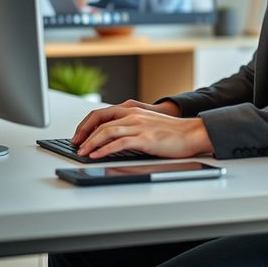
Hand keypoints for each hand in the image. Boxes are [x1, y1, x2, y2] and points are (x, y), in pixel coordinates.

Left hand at [72, 104, 211, 159]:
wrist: (192, 133)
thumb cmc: (173, 132)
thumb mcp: (149, 124)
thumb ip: (132, 127)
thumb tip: (113, 139)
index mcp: (134, 111)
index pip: (102, 114)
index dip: (87, 124)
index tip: (79, 135)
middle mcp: (134, 115)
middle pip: (101, 121)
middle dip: (84, 134)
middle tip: (75, 145)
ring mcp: (139, 126)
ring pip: (107, 131)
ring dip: (91, 143)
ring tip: (82, 152)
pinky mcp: (145, 139)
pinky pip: (119, 143)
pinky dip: (104, 150)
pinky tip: (96, 156)